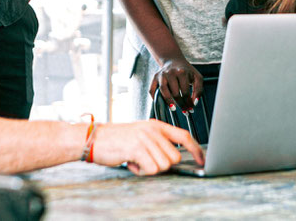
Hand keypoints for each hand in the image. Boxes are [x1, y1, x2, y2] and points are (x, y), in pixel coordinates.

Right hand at [90, 120, 204, 174]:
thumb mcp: (141, 134)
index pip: (183, 135)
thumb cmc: (117, 139)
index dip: (195, 149)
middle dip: (162, 164)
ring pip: (163, 165)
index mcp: (156, 125)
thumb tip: (173, 158)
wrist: (94, 138)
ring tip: (136, 160)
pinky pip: (151, 169)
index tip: (201, 159)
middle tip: (146, 160)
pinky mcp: (136, 148)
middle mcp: (153, 130)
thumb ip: (158, 142)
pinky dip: (141, 171)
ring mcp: (145, 138)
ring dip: (150, 168)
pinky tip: (131, 162)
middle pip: (174, 157)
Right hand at [148, 57, 202, 112]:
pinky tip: (161, 103)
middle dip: (181, 104)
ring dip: (169, 102)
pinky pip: (152, 89)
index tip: (191, 109)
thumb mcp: (197, 77)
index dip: (188, 102)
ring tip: (173, 109)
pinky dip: (154, 97)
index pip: (185, 91)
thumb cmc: (186, 71)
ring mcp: (161, 75)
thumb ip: (199, 89)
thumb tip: (194, 102)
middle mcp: (170, 72)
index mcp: (182, 72)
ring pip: (163, 91)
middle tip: (185, 111)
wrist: (173, 60)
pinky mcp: (155, 77)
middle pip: (175, 92)